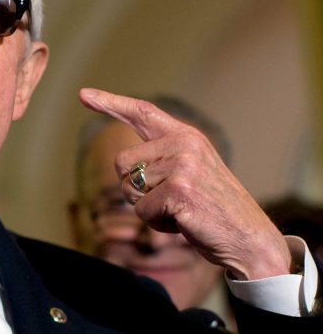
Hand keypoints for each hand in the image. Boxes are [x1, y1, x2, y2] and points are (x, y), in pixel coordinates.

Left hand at [79, 87, 291, 279]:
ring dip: (148, 209)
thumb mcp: (190, 172)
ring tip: (181, 210)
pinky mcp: (179, 190)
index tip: (84, 94)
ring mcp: (182, 166)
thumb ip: (161, 160)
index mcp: (186, 136)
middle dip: (135, 189)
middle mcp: (184, 144)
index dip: (110, 103)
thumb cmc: (213, 209)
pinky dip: (156, 223)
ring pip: (129, 190)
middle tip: (170, 200)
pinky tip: (184, 222)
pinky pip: (141, 211)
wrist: (249, 238)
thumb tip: (122, 165)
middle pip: (121, 164)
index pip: (142, 112)